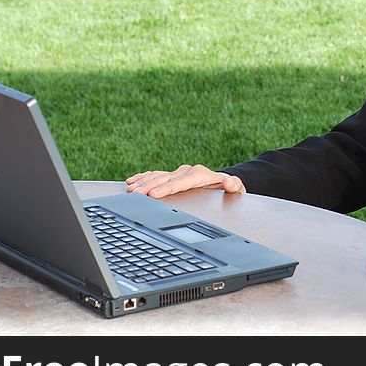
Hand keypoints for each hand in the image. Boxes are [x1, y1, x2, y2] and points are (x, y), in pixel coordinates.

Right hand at [125, 165, 245, 198]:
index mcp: (199, 174)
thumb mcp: (235, 188)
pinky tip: (131, 181)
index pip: (180, 182)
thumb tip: (231, 182)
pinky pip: (155, 175)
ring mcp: (178, 173)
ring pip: (157, 176)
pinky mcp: (172, 175)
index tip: (154, 194)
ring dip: (143, 182)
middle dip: (149, 186)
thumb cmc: (228, 188)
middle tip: (135, 193)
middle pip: (165, 179)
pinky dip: (143, 177)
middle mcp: (186, 171)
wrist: (223, 182)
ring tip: (130, 189)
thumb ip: (234, 185)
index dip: (166, 188)